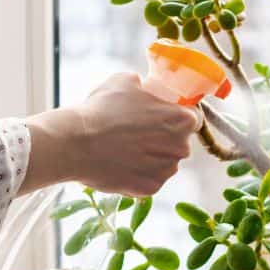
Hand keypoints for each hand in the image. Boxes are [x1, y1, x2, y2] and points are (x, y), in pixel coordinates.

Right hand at [21, 72, 199, 195]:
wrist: (76, 143)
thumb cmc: (102, 110)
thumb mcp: (125, 81)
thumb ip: (145, 86)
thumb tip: (144, 87)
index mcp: (182, 120)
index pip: (192, 118)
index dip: (177, 115)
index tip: (163, 116)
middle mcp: (181, 148)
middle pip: (179, 142)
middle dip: (163, 138)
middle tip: (137, 132)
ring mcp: (166, 171)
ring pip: (165, 162)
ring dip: (151, 157)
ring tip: (125, 149)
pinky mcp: (150, 189)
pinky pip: (149, 179)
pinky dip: (138, 173)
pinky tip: (120, 164)